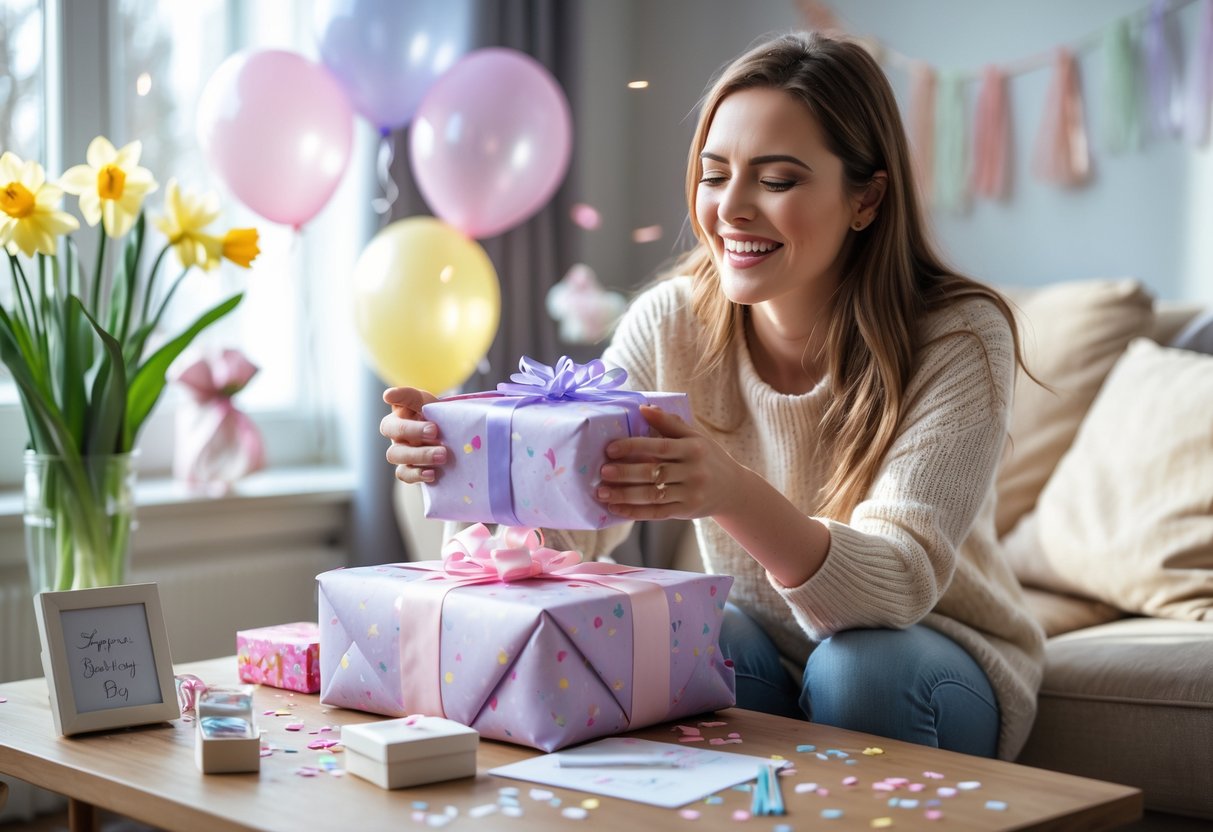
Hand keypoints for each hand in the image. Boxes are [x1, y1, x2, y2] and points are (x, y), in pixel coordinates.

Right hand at [381, 387, 444, 483]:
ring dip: (419, 454)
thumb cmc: (442, 422)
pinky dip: (417, 474)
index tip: (389, 396)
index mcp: (405, 411)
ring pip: (395, 454)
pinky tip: (433, 473)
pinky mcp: (408, 470)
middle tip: (435, 431)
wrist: (455, 446)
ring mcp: (401, 451)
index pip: (399, 399)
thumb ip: (418, 400)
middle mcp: (397, 431)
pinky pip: (404, 474)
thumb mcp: (436, 406)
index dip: (397, 396)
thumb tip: (391, 395)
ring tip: (442, 455)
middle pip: (392, 429)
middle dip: (413, 430)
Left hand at [595, 405, 742, 519]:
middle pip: (654, 473)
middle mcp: (694, 471)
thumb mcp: (695, 437)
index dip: (634, 447)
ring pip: (652, 496)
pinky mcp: (686, 511)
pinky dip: (634, 512)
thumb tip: (644, 408)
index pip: (660, 446)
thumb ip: (669, 423)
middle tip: (602, 472)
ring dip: (624, 495)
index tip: (610, 449)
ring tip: (602, 493)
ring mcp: (690, 494)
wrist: (733, 489)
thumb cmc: (708, 457)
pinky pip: (656, 513)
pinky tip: (616, 509)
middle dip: (625, 473)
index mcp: (694, 448)